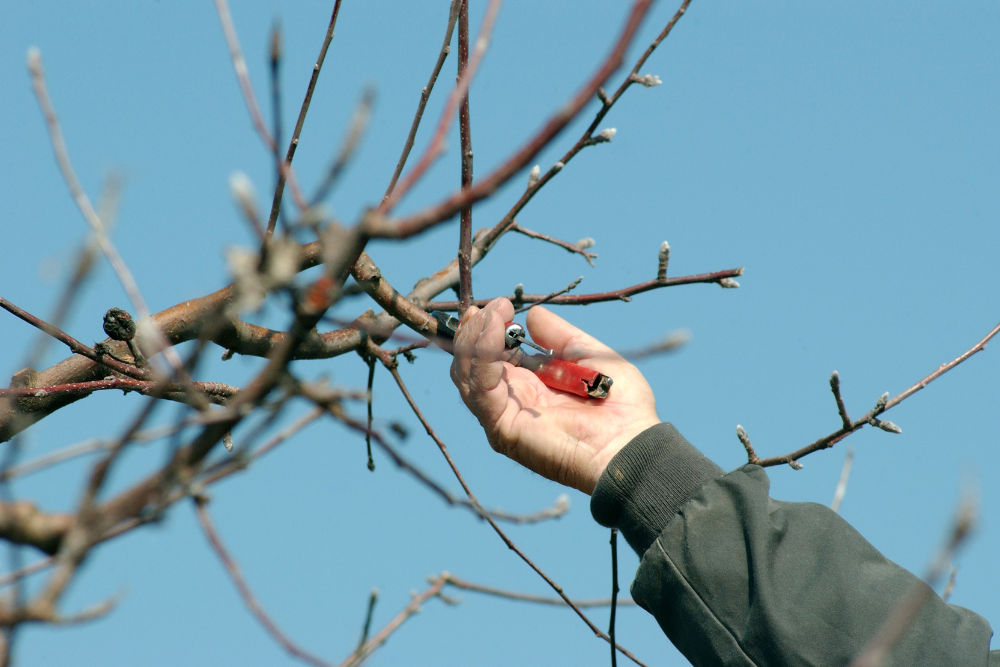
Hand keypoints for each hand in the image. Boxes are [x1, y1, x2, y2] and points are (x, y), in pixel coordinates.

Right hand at [450, 298, 659, 493]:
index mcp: (529, 387)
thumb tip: (533, 315)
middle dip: (475, 330)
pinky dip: (481, 357)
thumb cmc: (621, 408)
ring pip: (466, 374)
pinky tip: (495, 332)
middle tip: (495, 306)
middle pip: (468, 363)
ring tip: (495, 314)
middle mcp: (510, 402)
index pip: (489, 355)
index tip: (500, 304)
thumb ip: (560, 338)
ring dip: (475, 338)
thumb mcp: (590, 358)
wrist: (632, 443)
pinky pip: (480, 389)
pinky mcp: (503, 428)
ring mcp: (503, 416)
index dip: (487, 328)